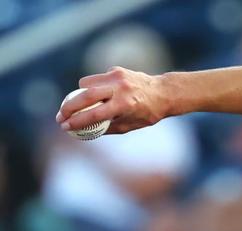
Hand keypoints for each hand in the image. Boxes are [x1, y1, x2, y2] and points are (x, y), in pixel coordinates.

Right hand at [55, 66, 169, 134]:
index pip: (95, 114)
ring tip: (78, 106)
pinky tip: (100, 95)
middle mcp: (121, 89)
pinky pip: (96, 79)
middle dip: (68, 107)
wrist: (163, 92)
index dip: (77, 121)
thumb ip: (107, 127)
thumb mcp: (130, 126)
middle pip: (85, 96)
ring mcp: (117, 77)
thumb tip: (83, 131)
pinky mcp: (115, 70)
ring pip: (86, 84)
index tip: (65, 126)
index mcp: (126, 105)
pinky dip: (93, 87)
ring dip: (78, 95)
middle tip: (60, 116)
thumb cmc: (147, 113)